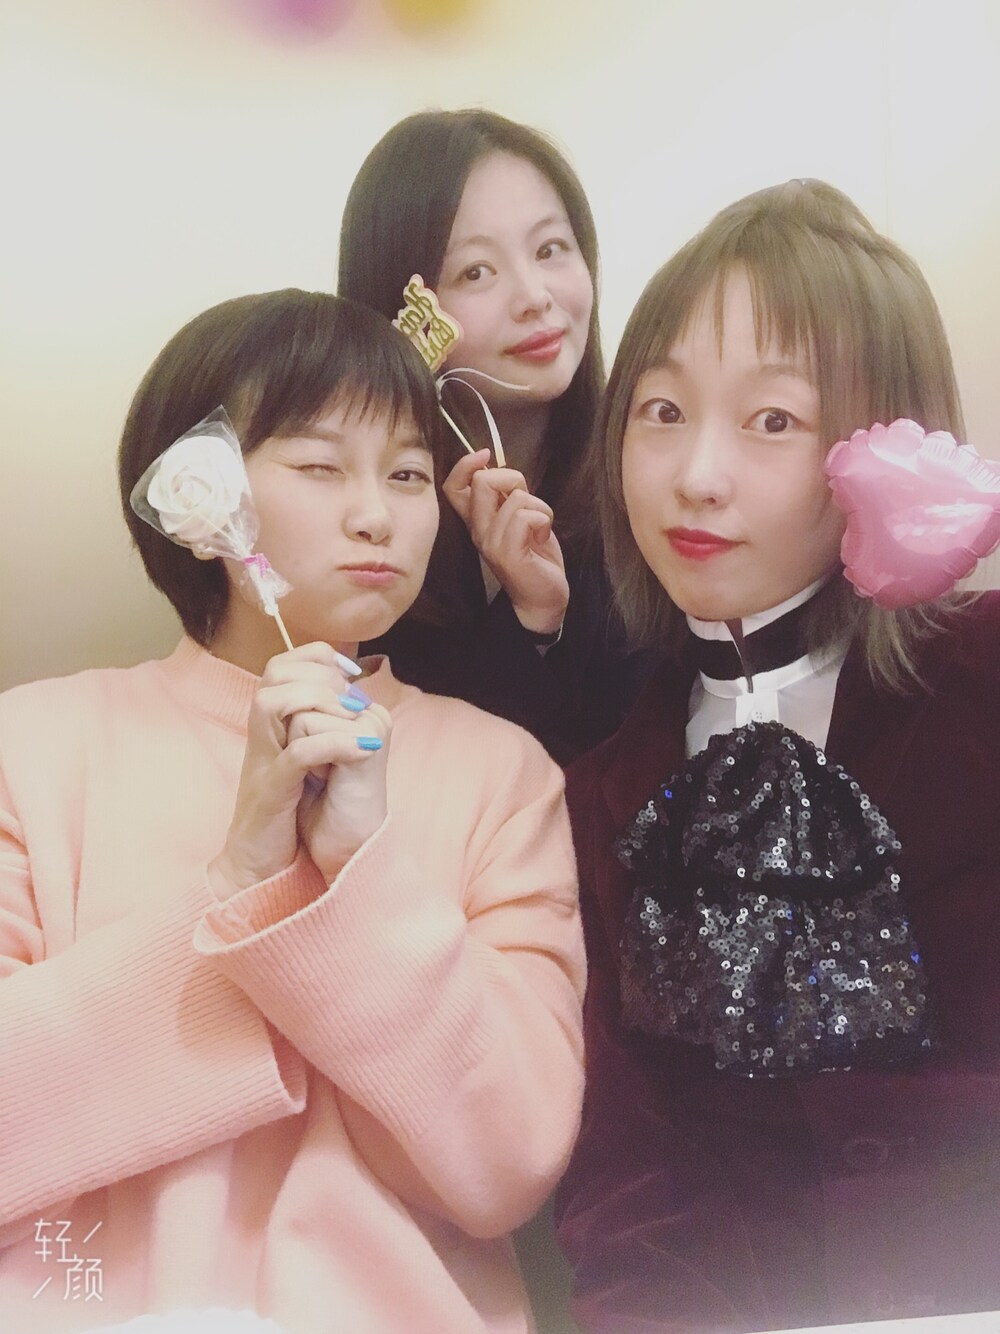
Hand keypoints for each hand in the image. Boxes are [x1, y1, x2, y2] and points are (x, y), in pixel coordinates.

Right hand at [208, 644, 387, 898]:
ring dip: (317, 701)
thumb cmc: (286, 816)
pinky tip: (366, 749)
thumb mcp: (305, 764)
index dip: (318, 657)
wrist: (258, 866)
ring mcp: (261, 761)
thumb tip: (356, 698)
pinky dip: (331, 745)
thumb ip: (320, 729)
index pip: (283, 665)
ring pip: (271, 703)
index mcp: (271, 726)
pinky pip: (294, 755)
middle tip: (353, 697)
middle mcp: (261, 736)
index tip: (352, 671)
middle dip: (320, 674)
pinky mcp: (271, 791)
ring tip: (354, 714)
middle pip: (274, 674)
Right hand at [443, 451, 568, 634]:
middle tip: (526, 503)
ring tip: (539, 528)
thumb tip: (499, 467)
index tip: (485, 455)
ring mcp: (491, 543)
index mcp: (477, 520)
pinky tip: (542, 538)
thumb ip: (507, 495)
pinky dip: (543, 520)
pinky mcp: (508, 554)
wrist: (542, 597)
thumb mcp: (518, 517)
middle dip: (513, 480)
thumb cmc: (533, 555)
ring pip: (515, 499)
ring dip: (539, 508)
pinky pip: (526, 517)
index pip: (452, 486)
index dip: (466, 465)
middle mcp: (478, 530)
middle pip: (483, 482)